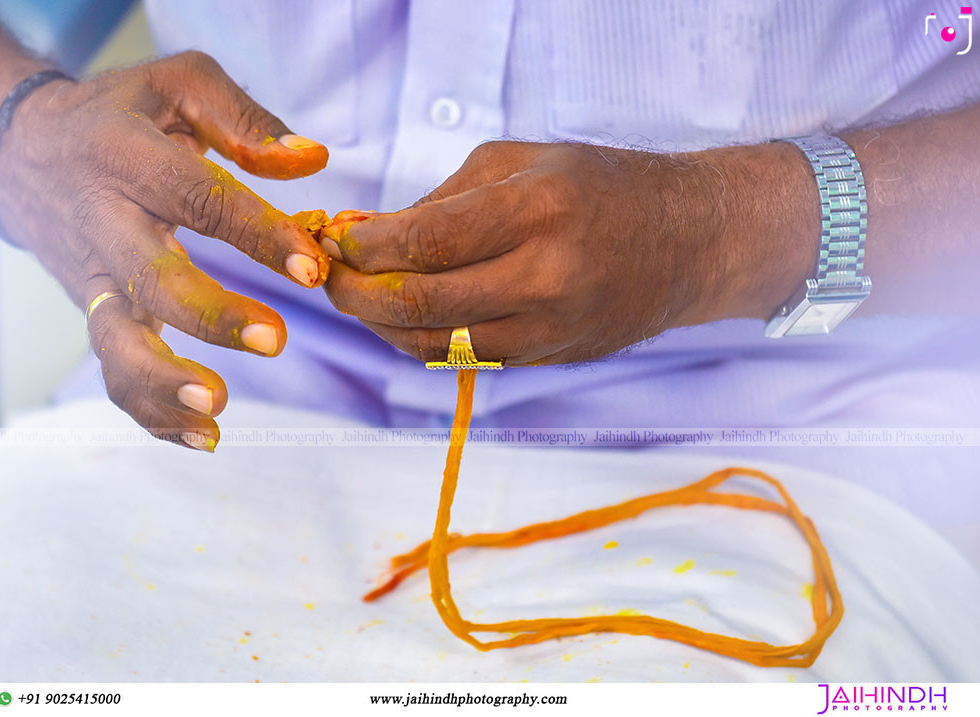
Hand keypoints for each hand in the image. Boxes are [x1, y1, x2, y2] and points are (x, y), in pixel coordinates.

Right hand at [0, 51, 331, 449]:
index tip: (311, 266)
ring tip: (219, 410)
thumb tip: (314, 161)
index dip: (257, 234)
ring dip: (165, 383)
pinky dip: (153, 412)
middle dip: (213, 315)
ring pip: (116, 342)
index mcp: (129, 158)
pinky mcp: (96, 313)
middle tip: (277, 340)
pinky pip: (114, 372)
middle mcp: (105, 223)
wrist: (26, 153)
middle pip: (153, 280)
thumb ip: (245, 120)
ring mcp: (96, 277)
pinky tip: (205, 436)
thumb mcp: (177, 86)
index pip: (199, 199)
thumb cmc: (122, 117)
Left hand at [322, 140, 816, 365]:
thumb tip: (368, 234)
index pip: (424, 242)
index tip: (334, 240)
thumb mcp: (524, 162)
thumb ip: (442, 199)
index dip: (363, 248)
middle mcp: (544, 277)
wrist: (688, 242)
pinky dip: (420, 341)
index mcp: (537, 210)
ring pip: (433, 344)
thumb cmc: (601, 187)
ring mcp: (549, 328)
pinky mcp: (549, 357)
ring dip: (380, 325)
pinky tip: (402, 318)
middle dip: (356, 294)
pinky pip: (463, 358)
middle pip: (418, 303)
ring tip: (358, 299)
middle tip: (328, 278)